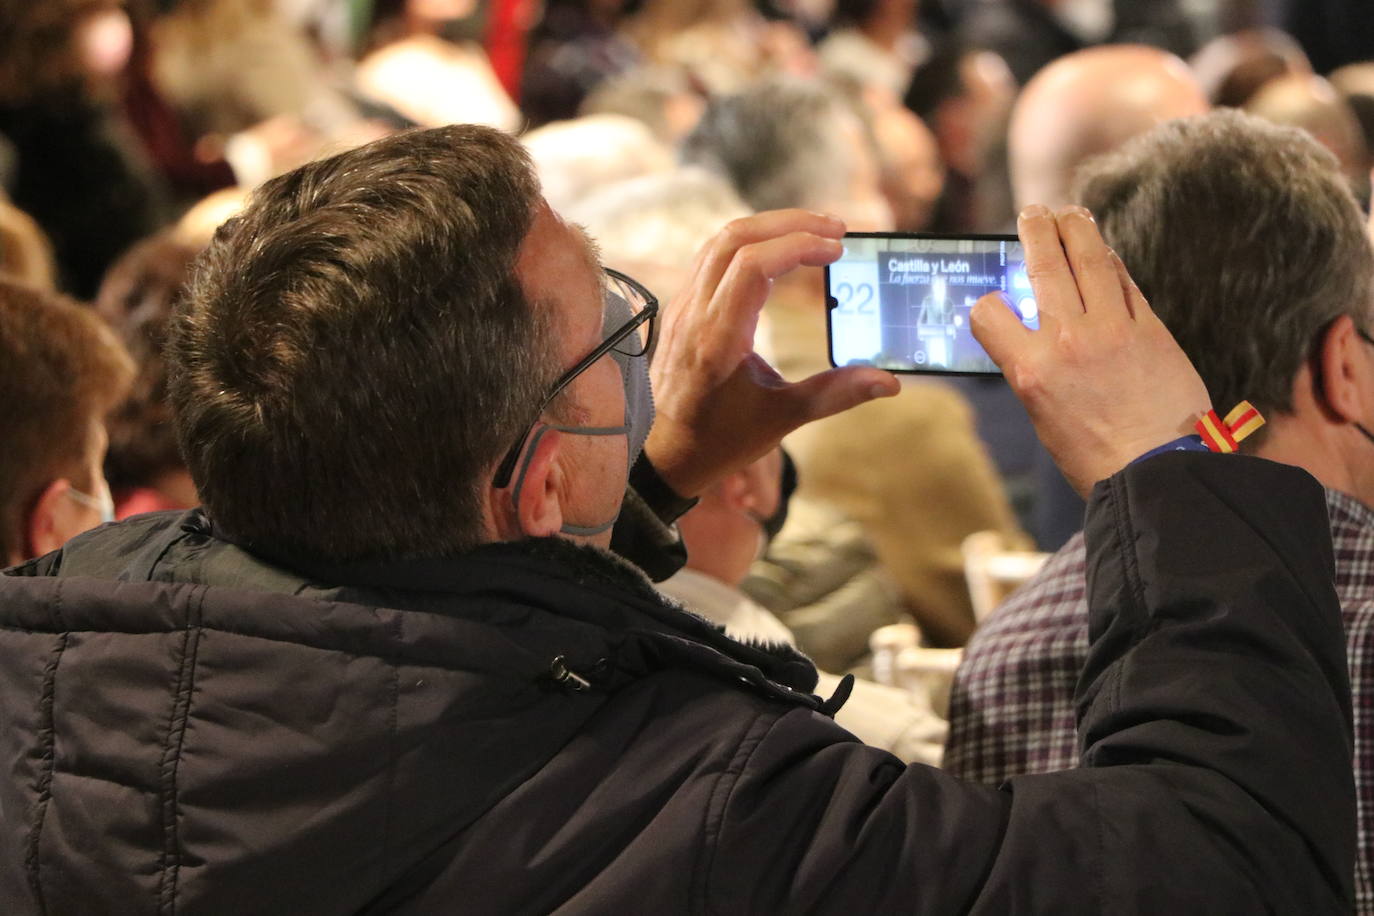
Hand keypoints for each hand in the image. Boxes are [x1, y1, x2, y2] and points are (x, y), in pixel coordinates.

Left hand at [645, 210, 899, 497]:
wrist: (668, 454)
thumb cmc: (721, 440)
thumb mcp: (782, 420)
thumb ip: (836, 394)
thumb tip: (888, 382)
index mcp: (717, 340)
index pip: (752, 265)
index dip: (798, 245)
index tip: (837, 250)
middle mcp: (693, 315)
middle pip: (735, 238)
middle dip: (790, 223)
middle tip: (836, 229)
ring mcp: (682, 307)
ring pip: (720, 240)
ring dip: (769, 226)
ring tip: (814, 232)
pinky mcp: (682, 307)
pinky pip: (711, 256)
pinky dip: (748, 242)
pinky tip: (779, 250)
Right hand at [971, 205, 1211, 497]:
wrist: (1158, 474)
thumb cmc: (1096, 460)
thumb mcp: (1044, 417)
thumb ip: (1034, 371)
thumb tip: (1033, 343)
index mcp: (1030, 370)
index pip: (989, 311)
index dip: (986, 305)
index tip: (994, 303)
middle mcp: (1066, 340)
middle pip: (1043, 264)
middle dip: (1035, 230)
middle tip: (1033, 213)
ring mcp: (1111, 329)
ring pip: (1088, 258)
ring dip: (1076, 227)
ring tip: (1070, 214)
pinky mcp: (1150, 329)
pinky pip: (1125, 281)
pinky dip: (1111, 263)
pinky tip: (1105, 255)